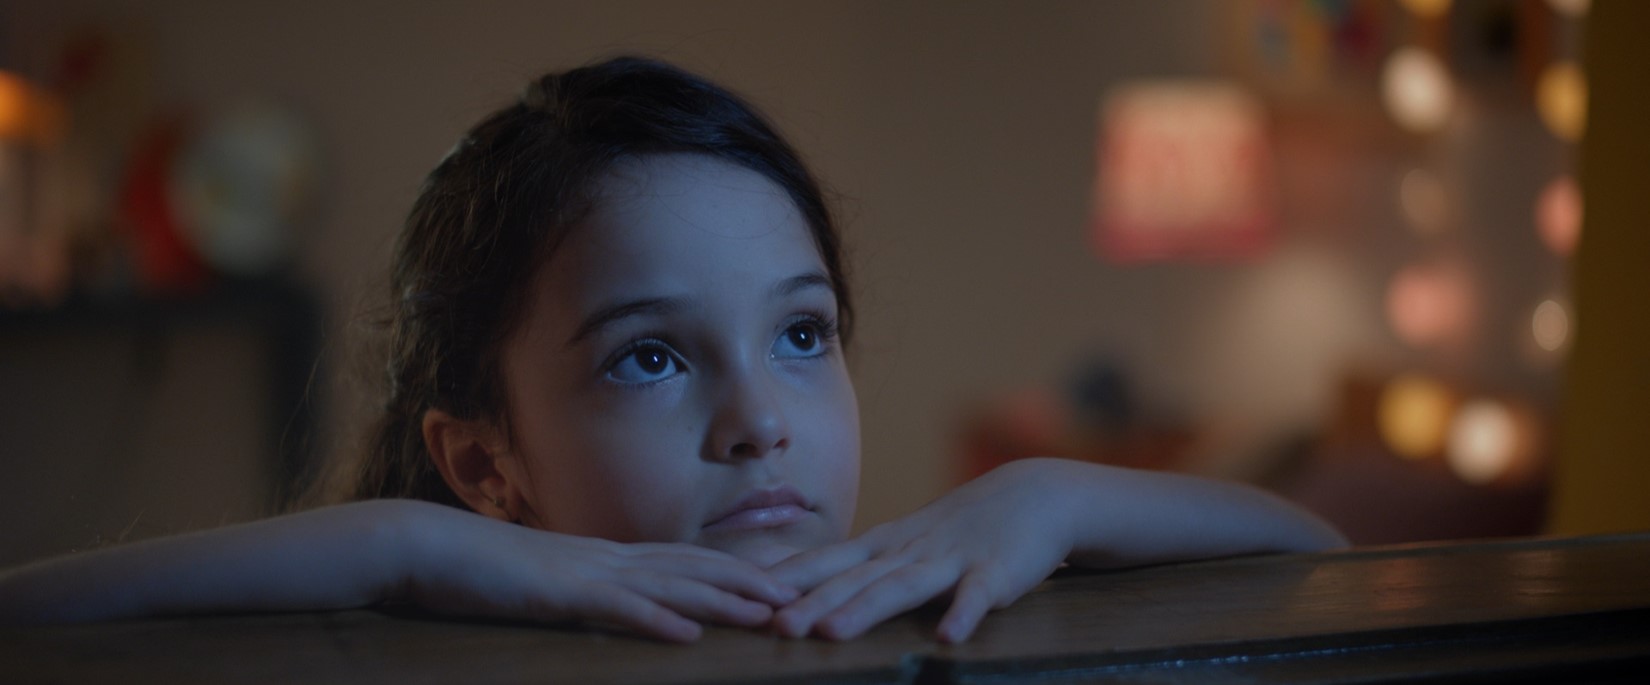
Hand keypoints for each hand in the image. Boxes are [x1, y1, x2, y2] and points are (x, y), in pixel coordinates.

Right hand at [394, 502, 797, 642]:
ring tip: (768, 613)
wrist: (425, 549)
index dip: (734, 572)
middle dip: (750, 582)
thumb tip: (618, 607)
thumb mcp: (545, 584)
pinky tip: (689, 635)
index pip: (684, 563)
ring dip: (722, 601)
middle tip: (800, 596)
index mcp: (605, 558)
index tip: (778, 584)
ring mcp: (585, 573)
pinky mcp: (558, 594)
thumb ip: (583, 592)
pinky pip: (616, 608)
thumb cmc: (479, 571)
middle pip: (693, 568)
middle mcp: (607, 559)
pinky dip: (656, 620)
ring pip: (669, 586)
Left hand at [768, 458, 1079, 642]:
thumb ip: (866, 569)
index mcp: (885, 545)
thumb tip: (810, 593)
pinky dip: (963, 615)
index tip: (746, 598)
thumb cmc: (962, 528)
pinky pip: (977, 597)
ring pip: (902, 586)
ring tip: (830, 633)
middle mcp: (909, 550)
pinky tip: (946, 637)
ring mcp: (951, 560)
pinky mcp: (994, 573)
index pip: (827, 561)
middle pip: (854, 579)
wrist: (1034, 495)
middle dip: (812, 602)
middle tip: (774, 628)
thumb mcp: (908, 543)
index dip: (788, 581)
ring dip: (865, 609)